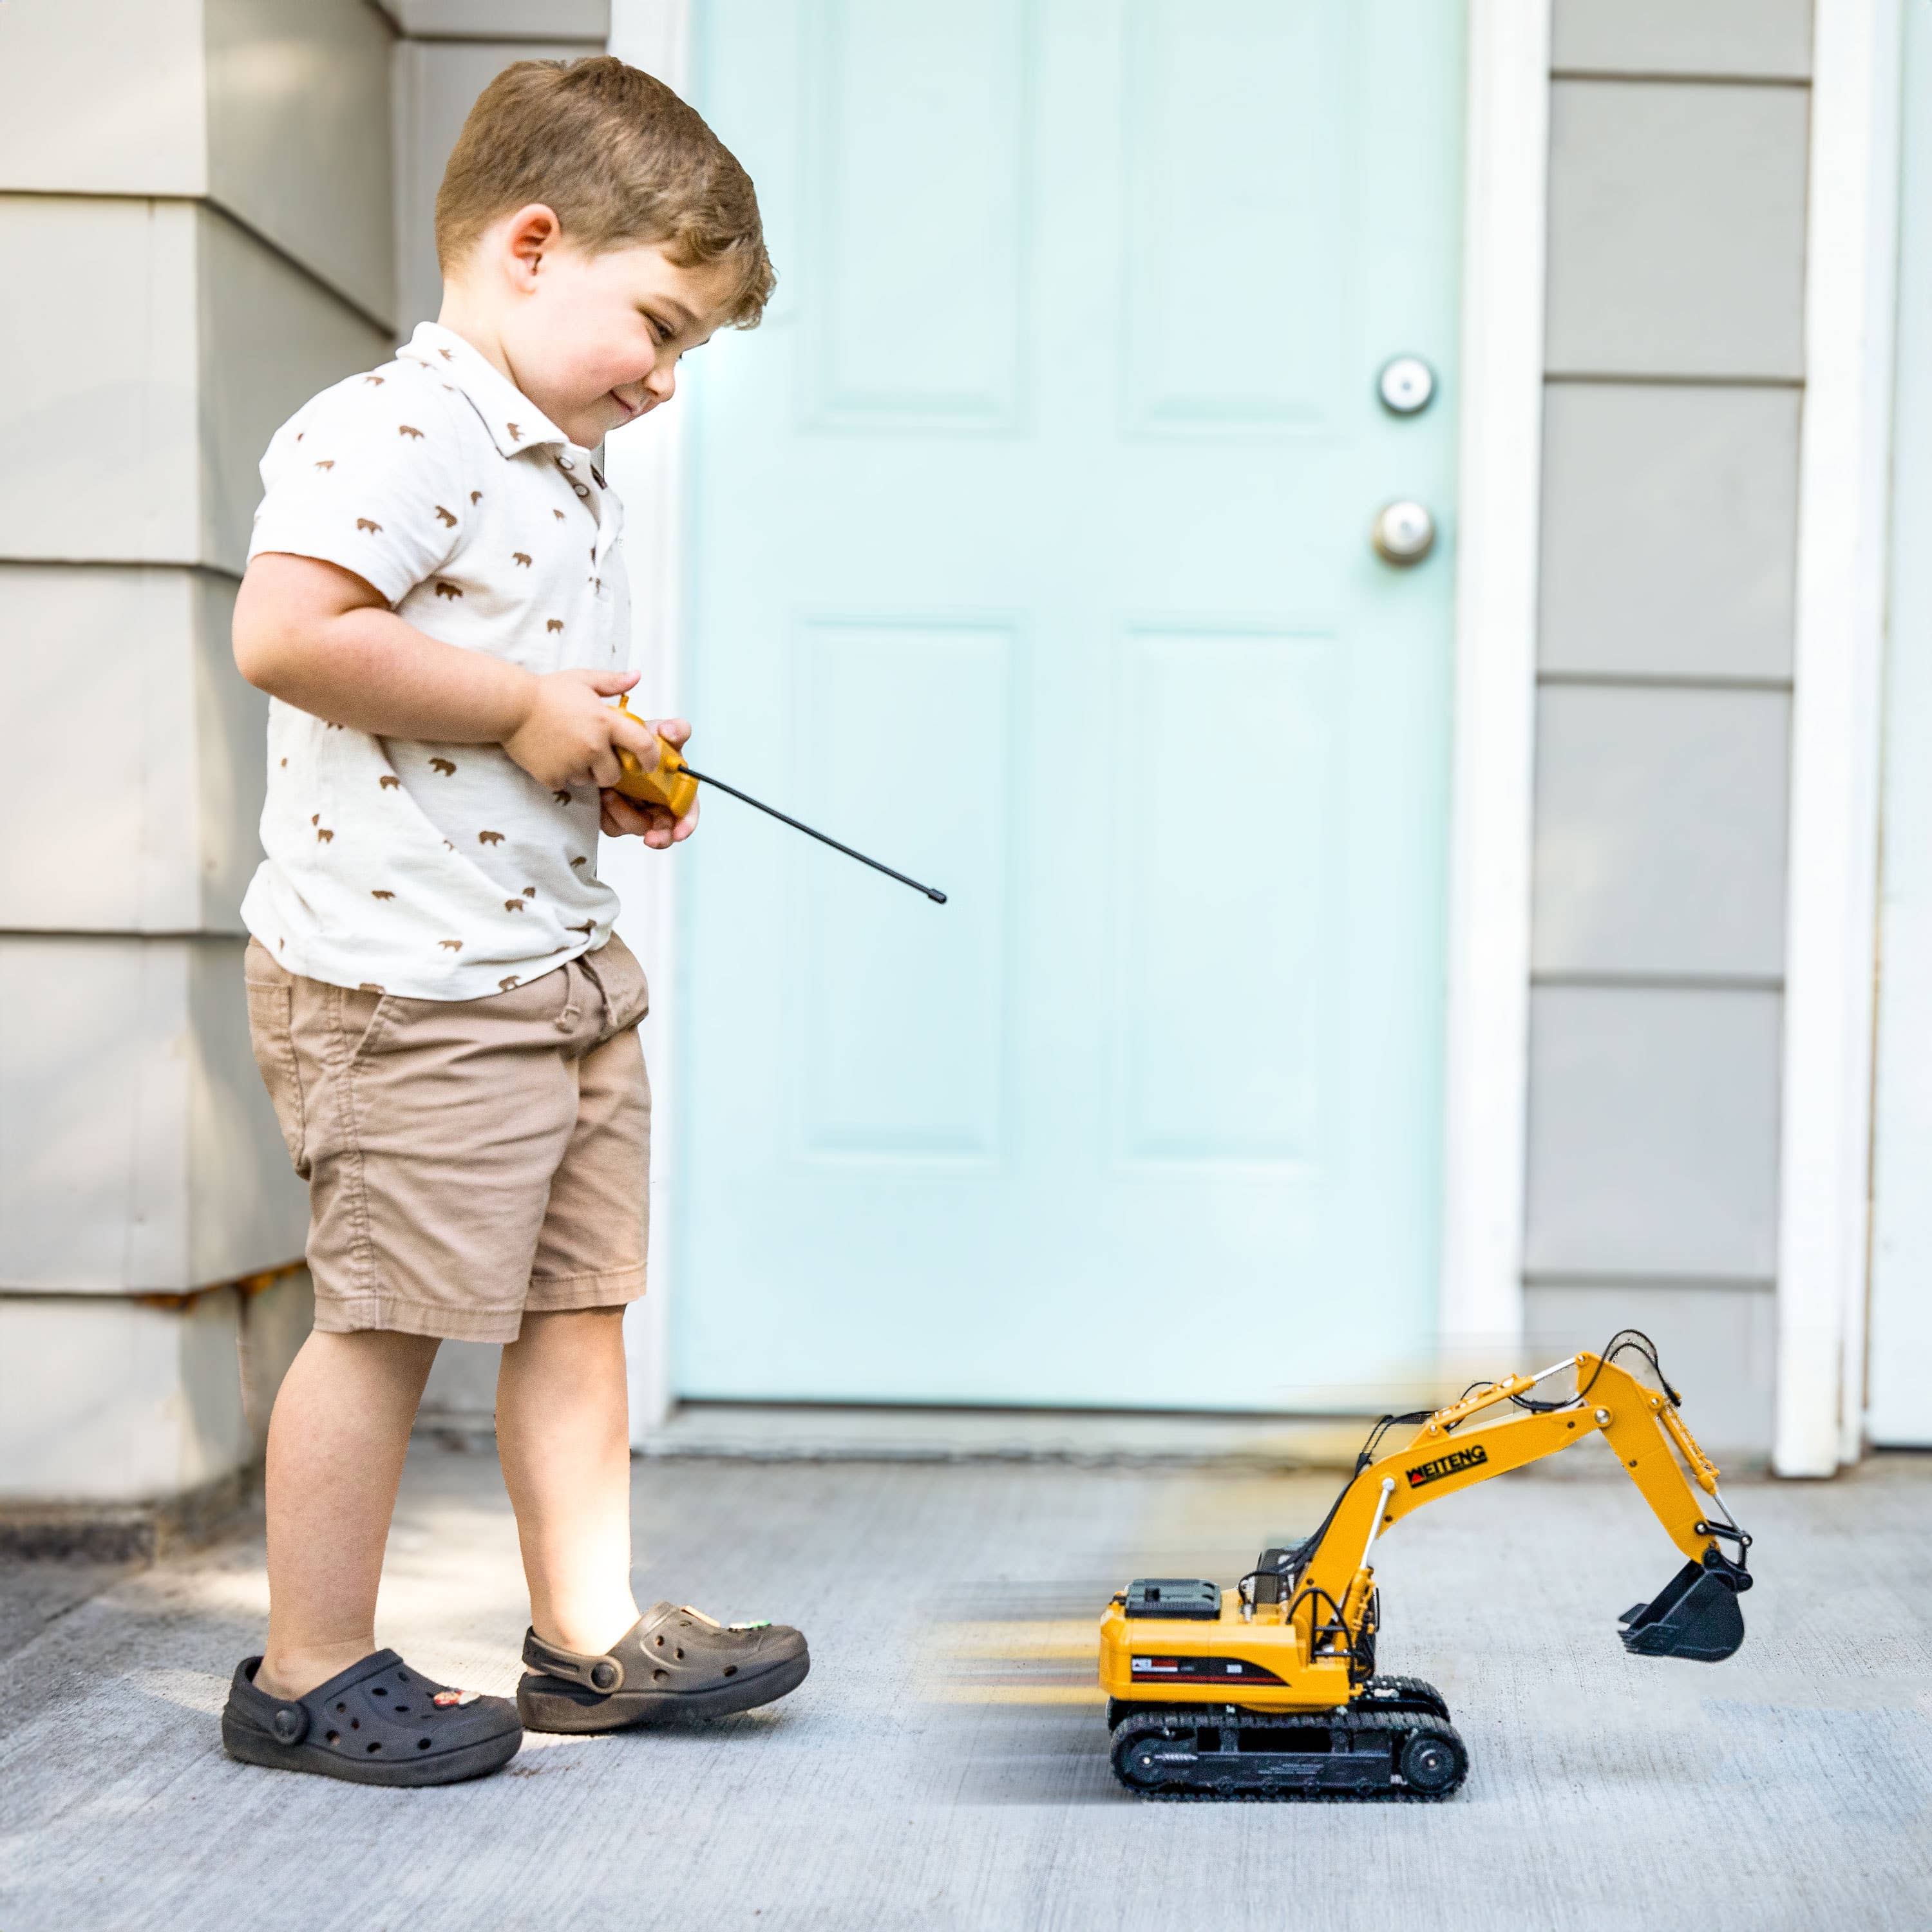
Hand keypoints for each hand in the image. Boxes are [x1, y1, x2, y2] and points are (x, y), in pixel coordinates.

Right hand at [503, 668, 657, 790]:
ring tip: (568, 751)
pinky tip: (552, 756)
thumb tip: (637, 676)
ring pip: (589, 781)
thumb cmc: (546, 691)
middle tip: (594, 755)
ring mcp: (572, 764)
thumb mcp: (582, 679)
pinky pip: (566, 784)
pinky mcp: (553, 777)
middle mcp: (593, 747)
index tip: (648, 764)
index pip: (643, 746)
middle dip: (609, 769)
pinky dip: (561, 775)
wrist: (510, 706)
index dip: (651, 758)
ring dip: (584, 772)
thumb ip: (612, 681)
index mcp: (605, 722)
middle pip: (615, 775)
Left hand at [600, 716, 699, 848]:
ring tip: (611, 794)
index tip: (680, 832)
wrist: (606, 744)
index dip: (687, 825)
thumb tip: (670, 733)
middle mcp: (657, 804)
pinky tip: (602, 797)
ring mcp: (636, 812)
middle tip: (651, 838)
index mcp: (674, 789)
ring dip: (625, 815)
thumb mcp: (657, 731)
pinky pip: (613, 826)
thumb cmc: (638, 741)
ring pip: (636, 828)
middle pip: (665, 830)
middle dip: (660, 837)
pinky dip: (608, 814)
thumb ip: (674, 729)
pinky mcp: (615, 816)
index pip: (687, 812)